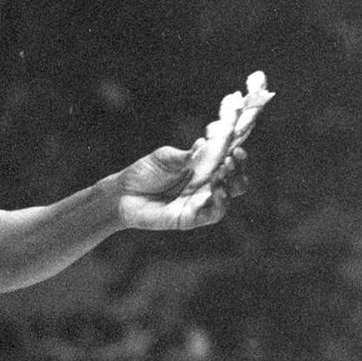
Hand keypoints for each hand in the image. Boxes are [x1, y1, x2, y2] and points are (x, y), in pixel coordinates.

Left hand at [114, 142, 248, 230]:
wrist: (122, 194)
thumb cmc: (145, 173)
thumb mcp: (165, 158)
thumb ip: (186, 155)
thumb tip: (206, 143)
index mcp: (203, 168)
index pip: (229, 161)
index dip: (237, 155)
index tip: (236, 148)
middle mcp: (207, 185)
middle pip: (236, 180)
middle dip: (238, 169)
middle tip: (230, 159)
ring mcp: (201, 202)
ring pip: (229, 197)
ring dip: (231, 184)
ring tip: (222, 172)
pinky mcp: (192, 218)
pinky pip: (213, 213)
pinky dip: (219, 203)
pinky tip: (217, 191)